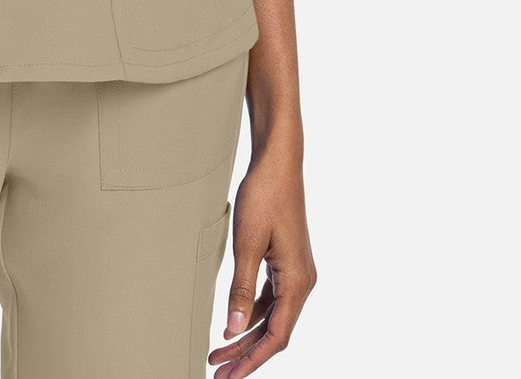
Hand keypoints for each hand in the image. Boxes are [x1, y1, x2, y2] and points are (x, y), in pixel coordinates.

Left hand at [206, 145, 317, 374]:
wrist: (278, 163)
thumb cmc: (264, 196)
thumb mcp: (247, 244)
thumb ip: (240, 289)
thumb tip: (232, 329)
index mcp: (297, 282)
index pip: (276, 336)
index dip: (251, 360)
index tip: (228, 377)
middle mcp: (302, 282)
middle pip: (274, 331)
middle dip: (246, 354)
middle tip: (218, 372)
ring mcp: (295, 273)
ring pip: (271, 316)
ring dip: (246, 335)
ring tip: (218, 352)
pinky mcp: (286, 263)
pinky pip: (270, 299)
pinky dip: (250, 313)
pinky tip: (232, 323)